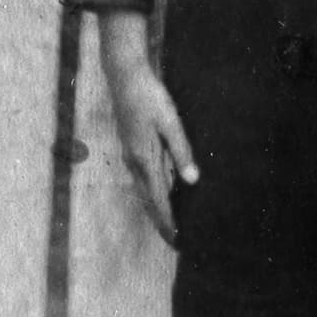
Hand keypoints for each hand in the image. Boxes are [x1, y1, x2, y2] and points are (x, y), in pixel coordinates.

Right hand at [97, 18, 198, 242]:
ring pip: (144, 189)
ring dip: (156, 207)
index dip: (168, 221)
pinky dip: (153, 190)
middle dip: (160, 220)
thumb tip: (192, 180)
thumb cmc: (149, 96)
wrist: (124, 75)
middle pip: (148, 200)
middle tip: (174, 241)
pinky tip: (164, 190)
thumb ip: (181, 151)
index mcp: (144, 159)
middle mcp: (134, 161)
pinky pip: (143, 176)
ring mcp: (131, 154)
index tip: (177, 241)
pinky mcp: (132, 146)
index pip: (158, 199)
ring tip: (170, 222)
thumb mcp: (170, 122)